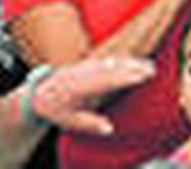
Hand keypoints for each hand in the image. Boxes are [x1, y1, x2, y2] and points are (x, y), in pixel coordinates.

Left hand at [28, 57, 155, 135]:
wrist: (38, 93)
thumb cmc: (55, 109)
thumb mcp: (69, 121)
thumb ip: (89, 124)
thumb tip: (109, 129)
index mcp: (80, 88)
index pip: (108, 81)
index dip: (126, 77)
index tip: (143, 76)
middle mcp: (83, 74)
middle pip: (112, 69)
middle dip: (133, 68)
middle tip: (152, 69)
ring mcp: (85, 67)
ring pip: (111, 62)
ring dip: (129, 62)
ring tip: (147, 65)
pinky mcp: (86, 64)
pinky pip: (106, 60)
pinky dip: (120, 60)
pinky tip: (131, 62)